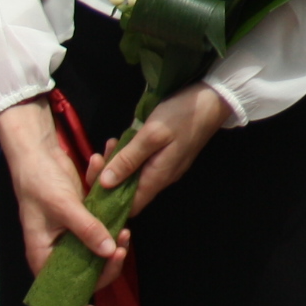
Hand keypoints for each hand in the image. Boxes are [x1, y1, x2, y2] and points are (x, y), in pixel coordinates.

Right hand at [0, 97, 125, 305]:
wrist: (39, 154)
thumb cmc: (40, 182)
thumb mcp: (63, 206)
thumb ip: (86, 229)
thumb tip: (108, 251)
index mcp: (43, 253)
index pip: (59, 288)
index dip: (76, 302)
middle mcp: (58, 248)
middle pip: (87, 270)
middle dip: (108, 262)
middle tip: (124, 243)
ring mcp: (73, 234)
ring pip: (99, 249)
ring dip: (114, 239)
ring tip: (127, 227)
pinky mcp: (85, 218)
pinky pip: (102, 226)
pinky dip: (110, 216)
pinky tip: (116, 201)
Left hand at [93, 83, 232, 218]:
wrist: (214, 99)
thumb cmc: (182, 116)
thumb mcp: (152, 135)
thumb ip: (128, 159)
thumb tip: (105, 184)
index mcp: (158, 177)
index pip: (130, 207)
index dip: (109, 203)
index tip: (91, 187)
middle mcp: (162, 178)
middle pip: (130, 192)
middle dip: (109, 179)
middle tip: (98, 157)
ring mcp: (167, 166)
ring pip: (135, 177)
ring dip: (118, 166)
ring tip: (110, 145)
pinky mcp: (168, 155)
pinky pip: (143, 165)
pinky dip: (129, 157)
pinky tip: (123, 142)